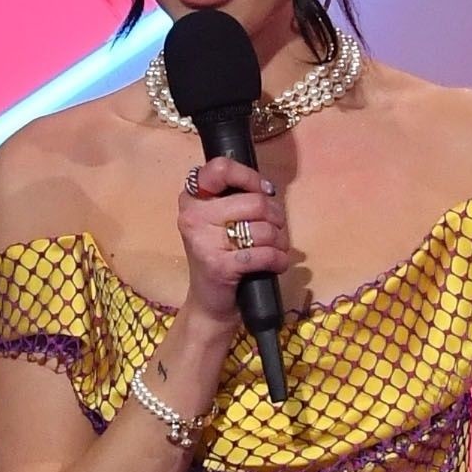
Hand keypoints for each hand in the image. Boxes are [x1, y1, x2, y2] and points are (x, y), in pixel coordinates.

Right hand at [177, 156, 289, 324]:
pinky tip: (277, 264)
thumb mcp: (220, 221)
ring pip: (264, 229)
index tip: (264, 191)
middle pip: (255, 202)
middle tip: (275, 231)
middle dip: (276, 217)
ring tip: (275, 249)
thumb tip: (268, 189)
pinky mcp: (218, 266)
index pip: (221, 168)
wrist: (210, 303)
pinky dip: (279, 260)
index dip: (250, 177)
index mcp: (192, 198)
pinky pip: (263, 254)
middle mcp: (192, 216)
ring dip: (280, 241)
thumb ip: (236, 198)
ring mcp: (203, 241)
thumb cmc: (221, 256)